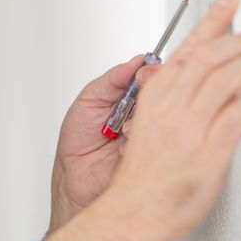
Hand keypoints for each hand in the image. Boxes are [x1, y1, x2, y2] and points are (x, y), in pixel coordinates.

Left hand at [49, 54, 159, 233]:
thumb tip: (135, 62)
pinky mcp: (156, 154)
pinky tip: (124, 146)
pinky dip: (139, 141)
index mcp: (131, 99)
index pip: (154, 77)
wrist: (75, 179)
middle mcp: (145, 114)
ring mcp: (153, 134)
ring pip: (164, 116)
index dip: (151, 73)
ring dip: (140, 120)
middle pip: (165, 94)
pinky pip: (159, 141)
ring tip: (120, 130)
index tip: (143, 73)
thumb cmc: (78, 142)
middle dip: (149, 94)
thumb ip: (112, 80)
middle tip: (134, 99)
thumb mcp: (89, 101)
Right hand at [109, 0, 240, 240]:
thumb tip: (173, 76)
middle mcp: (170, 105)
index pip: (187, 46)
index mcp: (154, 96)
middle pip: (211, 55)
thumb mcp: (142, 125)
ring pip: (226, 76)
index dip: (212, 18)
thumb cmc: (140, 175)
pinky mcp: (209, 148)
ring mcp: (189, 126)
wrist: (132, 210)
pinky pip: (240, 110)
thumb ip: (161, 98)